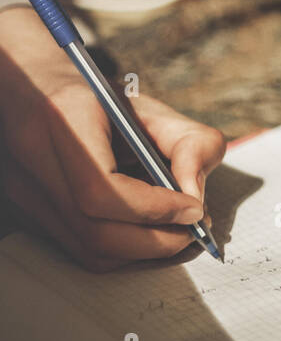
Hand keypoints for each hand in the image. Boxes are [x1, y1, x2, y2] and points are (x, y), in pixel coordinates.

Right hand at [0, 5, 225, 269]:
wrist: (33, 88)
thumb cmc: (95, 96)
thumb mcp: (149, 105)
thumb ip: (188, 141)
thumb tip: (196, 198)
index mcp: (64, 116)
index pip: (101, 188)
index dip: (153, 209)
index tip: (194, 209)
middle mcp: (33, 157)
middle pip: (94, 230)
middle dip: (155, 241)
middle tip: (195, 231)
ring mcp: (24, 190)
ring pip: (88, 249)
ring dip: (143, 252)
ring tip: (181, 233)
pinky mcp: (28, 211)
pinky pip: (80, 249)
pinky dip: (124, 251)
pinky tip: (151, 233)